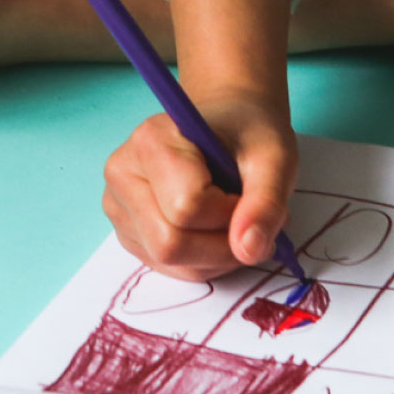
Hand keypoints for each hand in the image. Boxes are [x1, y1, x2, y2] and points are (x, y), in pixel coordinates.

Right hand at [101, 92, 297, 279]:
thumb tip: (249, 250)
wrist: (230, 126)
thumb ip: (265, 203)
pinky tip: (216, 230)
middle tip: (250, 219)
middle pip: (169, 243)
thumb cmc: (248, 134)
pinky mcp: (127, 232)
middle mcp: (123, 174)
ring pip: (169, 261)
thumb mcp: (274, 157)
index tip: (250, 194)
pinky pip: (167, 268)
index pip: (186, 207)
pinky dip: (203, 261)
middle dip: (222, 244)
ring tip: (236, 221)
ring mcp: (119, 206)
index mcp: (151, 141)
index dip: (230, 214)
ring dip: (216, 256)